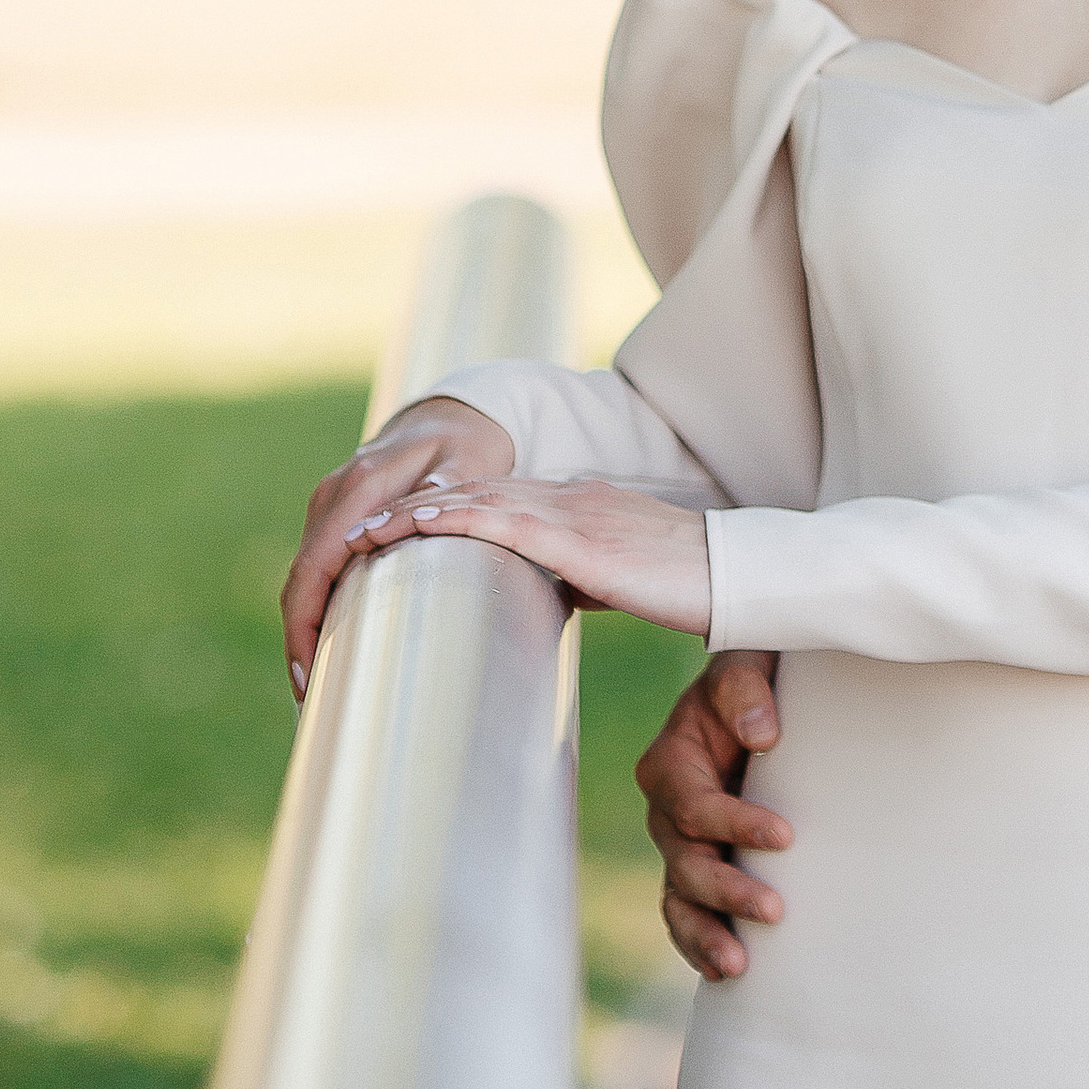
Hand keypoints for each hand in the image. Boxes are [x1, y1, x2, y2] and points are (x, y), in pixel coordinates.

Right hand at [282, 395, 517, 689]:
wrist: (455, 415)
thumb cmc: (470, 446)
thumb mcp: (470, 464)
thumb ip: (445, 492)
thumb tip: (417, 522)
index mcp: (364, 483)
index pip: (317, 562)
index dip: (306, 621)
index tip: (309, 674)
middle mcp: (335, 492)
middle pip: (301, 576)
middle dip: (299, 636)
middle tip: (310, 697)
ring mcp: (329, 500)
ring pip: (305, 573)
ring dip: (306, 624)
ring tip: (317, 684)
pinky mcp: (334, 511)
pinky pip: (317, 563)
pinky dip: (317, 603)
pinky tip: (329, 640)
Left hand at [341, 468, 713, 633]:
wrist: (732, 572)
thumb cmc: (688, 582)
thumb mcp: (623, 574)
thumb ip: (585, 573)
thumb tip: (558, 594)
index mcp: (576, 505)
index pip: (495, 501)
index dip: (442, 510)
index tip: (397, 527)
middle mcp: (566, 498)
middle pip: (471, 494)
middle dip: (410, 511)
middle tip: (356, 532)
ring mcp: (569, 513)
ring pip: (473, 503)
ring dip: (412, 516)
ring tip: (360, 535)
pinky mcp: (575, 540)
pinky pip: (499, 523)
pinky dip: (451, 521)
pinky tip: (415, 528)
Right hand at [636, 653, 789, 981]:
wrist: (756, 702)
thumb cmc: (753, 682)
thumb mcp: (746, 665)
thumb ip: (745, 690)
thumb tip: (762, 736)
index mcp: (670, 762)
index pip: (695, 806)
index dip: (736, 824)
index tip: (786, 836)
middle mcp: (666, 810)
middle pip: (686, 861)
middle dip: (727, 889)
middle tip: (776, 909)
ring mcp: (679, 845)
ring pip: (680, 898)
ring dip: (707, 933)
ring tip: (739, 965)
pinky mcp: (698, 868)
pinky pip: (686, 914)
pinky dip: (698, 944)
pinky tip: (725, 972)